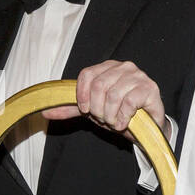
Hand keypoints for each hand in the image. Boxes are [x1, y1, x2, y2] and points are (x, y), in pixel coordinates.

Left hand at [42, 59, 164, 136]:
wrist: (145, 128)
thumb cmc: (118, 113)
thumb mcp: (92, 110)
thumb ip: (71, 108)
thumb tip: (44, 112)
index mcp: (108, 67)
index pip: (87, 74)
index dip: (82, 95)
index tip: (85, 110)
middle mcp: (124, 67)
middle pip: (99, 85)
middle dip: (97, 109)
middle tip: (103, 118)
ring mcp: (139, 76)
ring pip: (113, 95)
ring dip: (110, 116)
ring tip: (114, 121)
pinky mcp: (150, 88)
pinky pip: (129, 102)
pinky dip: (122, 117)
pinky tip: (124, 122)